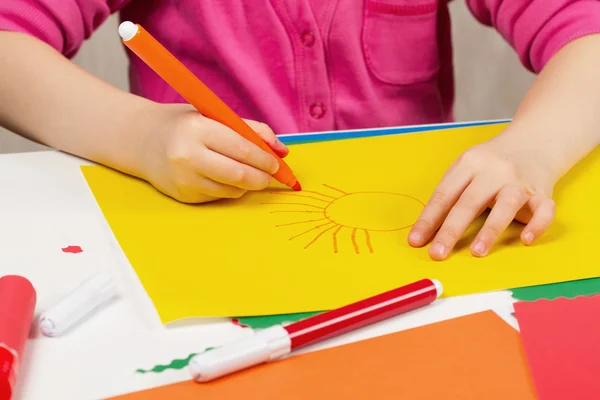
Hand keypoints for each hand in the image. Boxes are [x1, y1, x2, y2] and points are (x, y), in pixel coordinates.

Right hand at [137, 103, 287, 202]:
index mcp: (198, 130)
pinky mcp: (184, 195)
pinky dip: (231, 189)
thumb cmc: (185, 125)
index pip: (243, 150)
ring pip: (233, 190)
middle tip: (271, 175)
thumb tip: (282, 151)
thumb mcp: (216, 116)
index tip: (277, 163)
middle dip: (263, 177)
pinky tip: (224, 177)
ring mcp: (184, 179)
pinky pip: (219, 196)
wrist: (143, 141)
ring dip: (248, 184)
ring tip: (249, 173)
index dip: (266, 160)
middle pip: (240, 175)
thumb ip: (252, 130)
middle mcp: (188, 156)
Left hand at [408, 130, 557, 259]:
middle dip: (451, 230)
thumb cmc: (490, 164)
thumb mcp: (466, 169)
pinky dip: (537, 224)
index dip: (428, 219)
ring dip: (490, 229)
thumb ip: (450, 195)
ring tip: (477, 252)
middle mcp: (494, 171)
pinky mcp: (542, 193)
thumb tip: (426, 231)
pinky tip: (526, 240)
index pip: (444, 194)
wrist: (533, 142)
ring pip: (506, 204)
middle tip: (437, 253)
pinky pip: (544, 209)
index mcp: (469, 164)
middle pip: (469, 202)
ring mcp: (519, 182)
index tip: (415, 241)